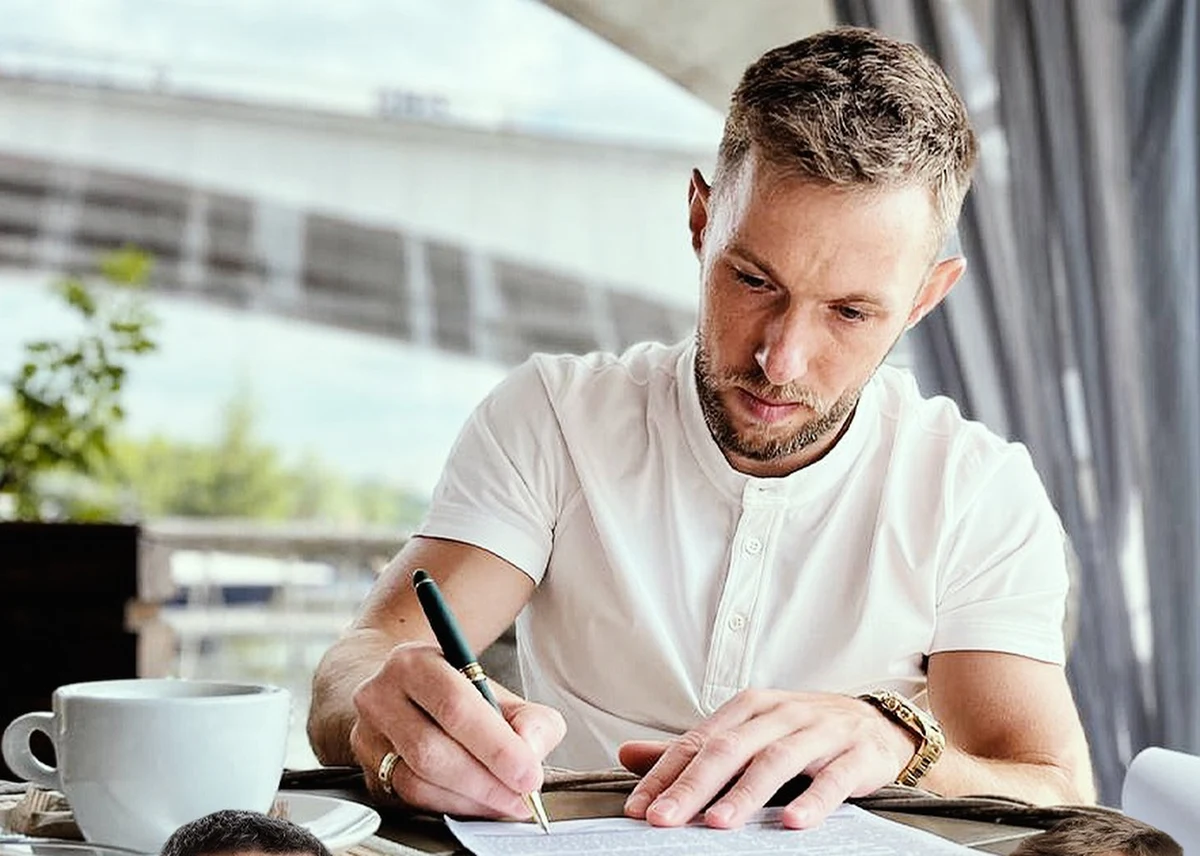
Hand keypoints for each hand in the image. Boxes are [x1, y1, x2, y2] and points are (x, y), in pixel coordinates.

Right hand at [349, 641, 565, 817]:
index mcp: (415, 663)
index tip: (528, 773)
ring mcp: (368, 736)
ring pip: (417, 781)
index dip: (496, 746)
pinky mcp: (368, 772)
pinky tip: (478, 803)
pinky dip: (451, 807)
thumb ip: (530, 719)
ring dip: (470, 799)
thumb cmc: (455, 694)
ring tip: (505, 801)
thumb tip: (531, 750)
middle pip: (431, 749)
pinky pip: (410, 800)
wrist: (404, 695)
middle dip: (485, 780)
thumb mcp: (499, 692)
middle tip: (521, 794)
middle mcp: (381, 696)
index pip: (455, 706)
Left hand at [619, 689, 917, 829]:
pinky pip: (833, 779)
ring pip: (776, 761)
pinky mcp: (857, 755)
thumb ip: (693, 749)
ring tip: (717, 823)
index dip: (665, 774)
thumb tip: (627, 755)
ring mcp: (820, 732)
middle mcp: (780, 714)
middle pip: (729, 749)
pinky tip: (792, 824)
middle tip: (662, 820)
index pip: (698, 741)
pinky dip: (812, 800)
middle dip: (692, 786)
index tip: (638, 809)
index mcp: (749, 707)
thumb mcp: (748, 732)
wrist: (880, 724)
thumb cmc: (803, 732)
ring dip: (744, 793)